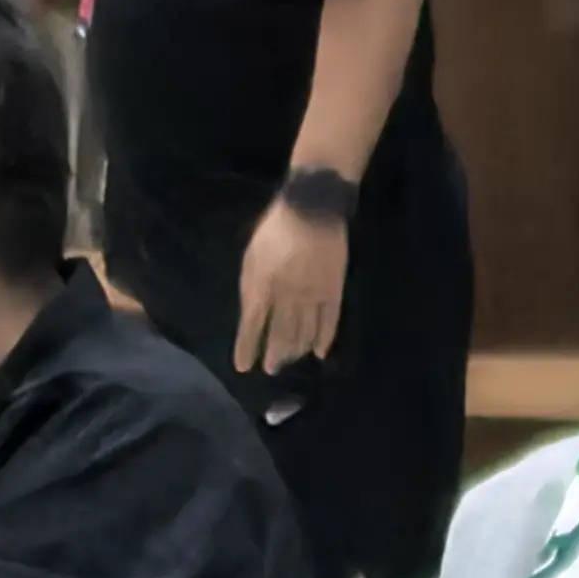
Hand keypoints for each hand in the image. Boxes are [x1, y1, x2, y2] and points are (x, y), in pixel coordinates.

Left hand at [234, 200, 346, 375]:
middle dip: (275, 355)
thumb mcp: (252, 256)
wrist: (313, 208)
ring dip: (296, 350)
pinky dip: (324, 339)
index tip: (243, 367)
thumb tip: (252, 316)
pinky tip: (320, 352)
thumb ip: (251, 288)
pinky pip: (330, 322)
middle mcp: (287, 296)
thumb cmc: (276, 230)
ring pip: (304, 332)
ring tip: (291, 360)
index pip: (252, 325)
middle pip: (281, 334)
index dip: (247, 347)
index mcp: (263, 285)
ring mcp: (313, 296)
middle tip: (272, 369)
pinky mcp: (334, 291)